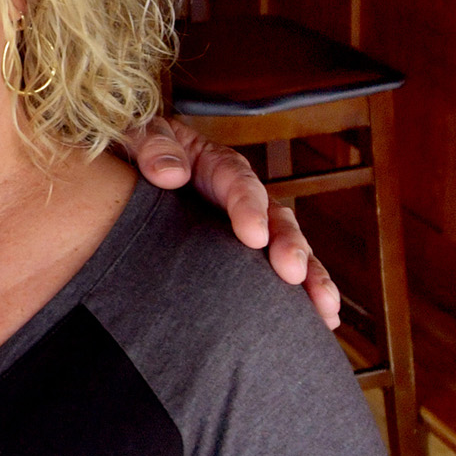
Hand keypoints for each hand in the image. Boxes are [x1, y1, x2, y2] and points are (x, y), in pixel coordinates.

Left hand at [125, 115, 339, 327]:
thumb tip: (170, 174)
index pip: (238, 181)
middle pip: (275, 218)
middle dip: (289, 246)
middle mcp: (243, 196)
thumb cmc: (138, 150)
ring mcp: (247, 225)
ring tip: (324, 307)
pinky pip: (278, 272)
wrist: (131, 167)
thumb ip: (154, 146)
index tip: (253, 236)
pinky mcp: (244, 254)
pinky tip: (323, 320)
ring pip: (288, 248)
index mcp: (217, 165)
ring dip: (310, 276)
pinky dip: (303, 294)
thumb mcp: (140, 134)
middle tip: (293, 274)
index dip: (249, 207)